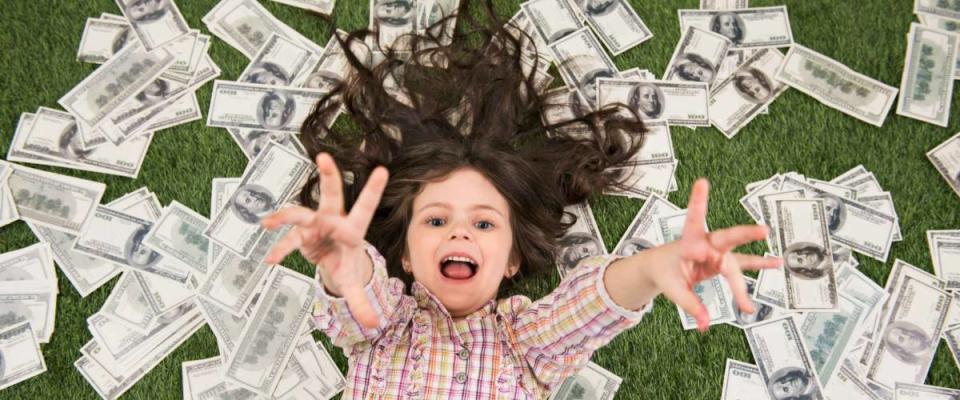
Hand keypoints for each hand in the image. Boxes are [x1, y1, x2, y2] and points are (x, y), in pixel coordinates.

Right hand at [261, 153, 388, 328]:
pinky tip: (270, 260)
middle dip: (329, 176)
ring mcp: (314, 225)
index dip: (373, 190)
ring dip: (286, 216)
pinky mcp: (300, 235)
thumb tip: (374, 325)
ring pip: (301, 213)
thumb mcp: (353, 283)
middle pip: (332, 195)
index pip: (365, 207)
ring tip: (269, 222)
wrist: (329, 262)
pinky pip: (288, 239)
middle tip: (325, 157)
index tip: (383, 170)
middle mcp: (332, 220)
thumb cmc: (345, 263)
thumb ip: (361, 303)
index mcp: (352, 228)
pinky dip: (279, 249)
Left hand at [645, 178, 782, 331]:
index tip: (702, 183)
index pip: (694, 220)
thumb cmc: (665, 272)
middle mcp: (706, 244)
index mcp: (689, 242)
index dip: (698, 201)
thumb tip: (705, 325)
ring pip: (738, 261)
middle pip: (727, 238)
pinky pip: (744, 265)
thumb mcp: (672, 289)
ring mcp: (717, 253)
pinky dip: (759, 266)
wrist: (662, 267)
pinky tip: (777, 264)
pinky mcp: (723, 262)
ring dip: (757, 262)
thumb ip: (690, 305)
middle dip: (744, 234)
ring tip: (777, 263)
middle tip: (762, 230)